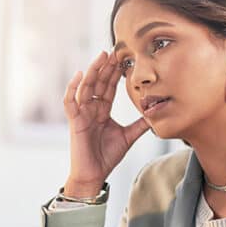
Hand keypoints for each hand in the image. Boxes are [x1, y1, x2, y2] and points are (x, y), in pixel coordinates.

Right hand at [62, 51, 150, 196]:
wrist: (94, 175)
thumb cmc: (107, 157)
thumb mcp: (128, 137)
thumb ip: (139, 124)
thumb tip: (155, 114)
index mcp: (102, 110)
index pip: (109, 87)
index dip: (115, 73)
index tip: (123, 59)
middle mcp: (91, 108)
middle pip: (98, 82)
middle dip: (106, 67)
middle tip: (114, 51)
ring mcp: (82, 113)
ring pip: (86, 87)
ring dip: (93, 71)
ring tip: (101, 57)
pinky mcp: (74, 121)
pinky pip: (71, 101)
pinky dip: (73, 88)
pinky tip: (80, 74)